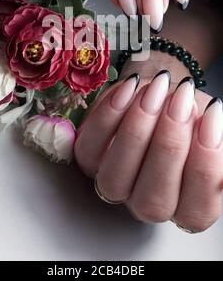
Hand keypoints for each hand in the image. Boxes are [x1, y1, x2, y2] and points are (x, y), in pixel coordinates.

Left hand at [75, 73, 222, 231]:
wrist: (162, 92)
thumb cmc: (190, 114)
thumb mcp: (212, 128)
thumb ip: (216, 140)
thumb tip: (217, 138)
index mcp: (187, 207)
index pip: (197, 210)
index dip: (206, 166)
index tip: (212, 117)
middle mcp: (147, 203)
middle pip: (152, 200)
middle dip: (169, 145)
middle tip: (182, 101)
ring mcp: (114, 184)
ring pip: (115, 179)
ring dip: (137, 130)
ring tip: (157, 91)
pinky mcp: (88, 158)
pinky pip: (89, 147)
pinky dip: (108, 115)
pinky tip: (131, 88)